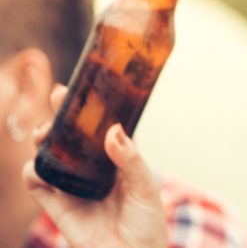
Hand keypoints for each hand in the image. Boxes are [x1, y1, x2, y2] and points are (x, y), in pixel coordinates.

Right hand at [22, 85, 168, 247]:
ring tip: (47, 133)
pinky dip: (33, 171)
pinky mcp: (57, 205)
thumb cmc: (147, 224)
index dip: (87, 108)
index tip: (78, 87)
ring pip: (49, 154)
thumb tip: (113, 130)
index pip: (99, 128)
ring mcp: (73, 185)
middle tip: (57, 98)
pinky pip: (37, 183)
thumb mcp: (145, 186)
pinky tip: (40, 166)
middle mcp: (92, 169)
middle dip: (59, 114)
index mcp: (116, 159)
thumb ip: (129, 159)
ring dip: (43, 139)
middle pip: (70, 135)